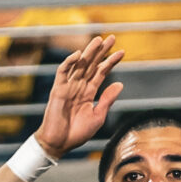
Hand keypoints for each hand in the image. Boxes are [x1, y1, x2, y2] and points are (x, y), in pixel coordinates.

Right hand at [33, 35, 125, 159]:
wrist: (59, 144)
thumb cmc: (77, 133)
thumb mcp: (98, 116)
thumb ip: (107, 99)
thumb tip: (120, 83)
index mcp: (89, 92)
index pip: (101, 72)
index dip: (111, 61)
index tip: (122, 51)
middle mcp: (79, 86)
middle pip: (92, 64)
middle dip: (101, 51)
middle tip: (111, 37)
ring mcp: (68, 87)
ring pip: (79, 65)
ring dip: (88, 52)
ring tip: (98, 40)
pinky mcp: (58, 90)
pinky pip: (62, 73)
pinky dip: (69, 63)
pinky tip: (78, 54)